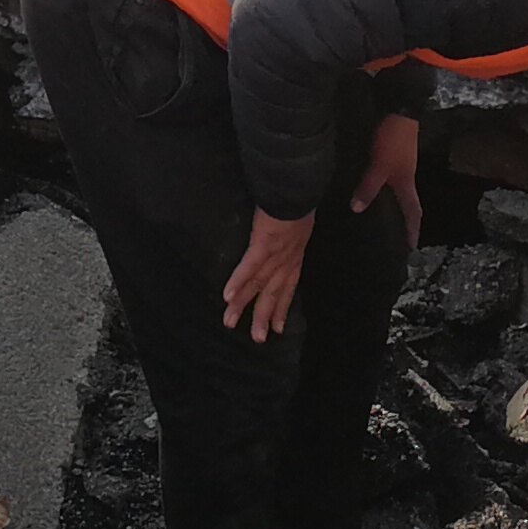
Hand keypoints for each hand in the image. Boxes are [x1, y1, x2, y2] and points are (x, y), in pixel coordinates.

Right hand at [222, 209, 313, 343]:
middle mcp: (286, 260)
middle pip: (273, 293)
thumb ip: (291, 235)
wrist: (298, 188)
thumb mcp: (300, 222)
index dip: (283, 308)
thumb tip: (282, 238)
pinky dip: (238, 281)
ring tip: (230, 323)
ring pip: (258, 285)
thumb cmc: (298, 201)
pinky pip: (249, 266)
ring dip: (244, 305)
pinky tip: (227, 296)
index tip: (278, 328)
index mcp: (295, 255)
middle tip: (257, 339)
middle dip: (264, 317)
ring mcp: (274, 254)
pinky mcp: (262, 244)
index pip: (288, 287)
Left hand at [350, 115, 423, 250]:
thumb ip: (368, 187)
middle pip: (407, 200)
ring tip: (378, 212)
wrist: (399, 105)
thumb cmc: (393, 139)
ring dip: (391, 200)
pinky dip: (380, 183)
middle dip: (402, 218)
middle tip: (394, 233)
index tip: (412, 247)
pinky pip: (386, 174)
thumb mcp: (379, 166)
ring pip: (396, 187)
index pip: (413, 212)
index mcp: (406, 182)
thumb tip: (356, 210)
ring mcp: (399, 161)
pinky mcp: (391, 149)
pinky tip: (368, 183)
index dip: (412, 229)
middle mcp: (405, 174)